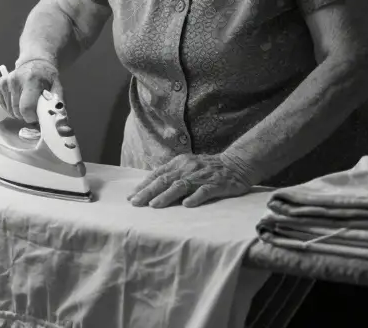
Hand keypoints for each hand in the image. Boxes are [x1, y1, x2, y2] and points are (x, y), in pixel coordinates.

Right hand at [0, 59, 58, 122]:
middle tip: (34, 111)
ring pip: (9, 110)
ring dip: (18, 113)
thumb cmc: (47, 77)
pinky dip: (10, 108)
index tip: (37, 116)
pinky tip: (18, 102)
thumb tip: (60, 122)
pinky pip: (3, 105)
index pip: (26, 108)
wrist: (35, 63)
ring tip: (27, 105)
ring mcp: (5, 82)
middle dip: (26, 116)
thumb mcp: (57, 87)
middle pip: (17, 111)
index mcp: (31, 80)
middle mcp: (15, 80)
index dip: (32, 117)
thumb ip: (58, 103)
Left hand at [127, 152, 255, 207]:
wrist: (236, 164)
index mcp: (179, 163)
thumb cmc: (208, 168)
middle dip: (148, 192)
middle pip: (165, 180)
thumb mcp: (187, 166)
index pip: (158, 174)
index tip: (131, 196)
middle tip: (135, 203)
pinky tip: (187, 205)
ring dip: (166, 195)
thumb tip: (150, 187)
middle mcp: (188, 168)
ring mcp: (202, 176)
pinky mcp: (216, 184)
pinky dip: (195, 197)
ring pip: (181, 185)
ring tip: (154, 205)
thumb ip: (172, 175)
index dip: (144, 185)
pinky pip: (205, 191)